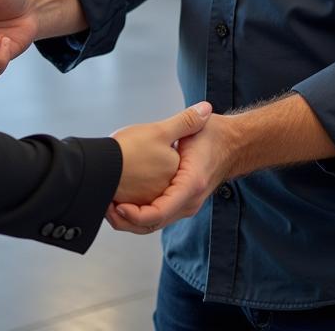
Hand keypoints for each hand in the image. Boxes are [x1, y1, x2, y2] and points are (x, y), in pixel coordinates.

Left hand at [107, 113, 232, 233]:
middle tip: (103, 205)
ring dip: (127, 219)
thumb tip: (200, 110)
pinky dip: (136, 214)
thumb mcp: (201, 128)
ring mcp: (183, 205)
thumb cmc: (214, 137)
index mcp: (190, 185)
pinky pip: (155, 216)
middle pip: (151, 224)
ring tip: (106, 204)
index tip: (118, 205)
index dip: (136, 214)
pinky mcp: (178, 203)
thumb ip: (190, 121)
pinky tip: (119, 202)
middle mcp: (187, 202)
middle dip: (124, 220)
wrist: (231, 147)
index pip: (160, 212)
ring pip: (151, 224)